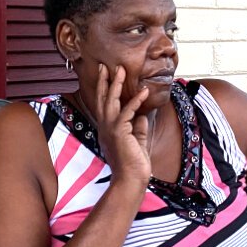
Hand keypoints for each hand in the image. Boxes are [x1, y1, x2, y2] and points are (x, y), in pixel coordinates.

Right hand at [92, 64, 151, 190]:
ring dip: (116, 84)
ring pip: (111, 101)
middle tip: (105, 66)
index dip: (104, 90)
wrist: (131, 180)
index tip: (105, 76)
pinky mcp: (119, 132)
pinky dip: (136, 100)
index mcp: (107, 129)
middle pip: (102, 99)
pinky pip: (128, 111)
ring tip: (121, 70)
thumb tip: (141, 115)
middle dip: (104, 81)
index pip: (104, 105)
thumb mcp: (136, 141)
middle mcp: (105, 127)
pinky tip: (144, 91)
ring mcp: (110, 129)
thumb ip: (137, 128)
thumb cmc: (134, 164)